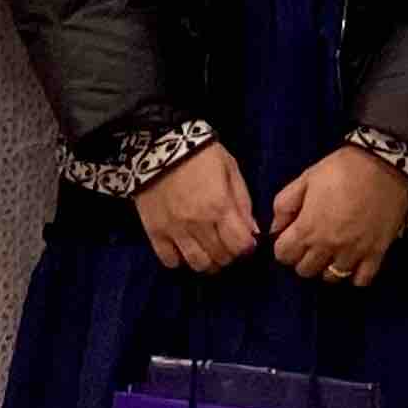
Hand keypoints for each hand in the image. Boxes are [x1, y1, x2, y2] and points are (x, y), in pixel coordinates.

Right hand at [135, 142, 263, 273]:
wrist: (160, 143)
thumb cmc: (201, 154)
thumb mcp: (230, 170)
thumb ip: (243, 202)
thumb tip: (252, 232)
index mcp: (220, 206)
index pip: (240, 245)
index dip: (247, 247)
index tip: (246, 242)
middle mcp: (198, 224)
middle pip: (221, 258)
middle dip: (230, 255)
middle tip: (228, 244)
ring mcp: (174, 230)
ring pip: (197, 264)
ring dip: (209, 263)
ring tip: (209, 251)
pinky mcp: (154, 232)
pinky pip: (169, 261)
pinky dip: (180, 260)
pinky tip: (185, 249)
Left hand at [271, 147, 407, 289]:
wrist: (384, 165)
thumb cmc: (342, 169)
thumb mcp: (306, 178)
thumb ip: (284, 205)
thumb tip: (275, 229)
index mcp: (307, 228)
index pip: (283, 256)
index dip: (284, 246)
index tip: (291, 237)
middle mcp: (328, 247)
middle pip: (305, 270)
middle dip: (303, 258)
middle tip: (312, 242)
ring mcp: (353, 253)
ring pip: (331, 278)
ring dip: (327, 267)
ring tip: (332, 251)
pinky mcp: (376, 254)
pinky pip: (361, 280)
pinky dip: (354, 275)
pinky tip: (353, 261)